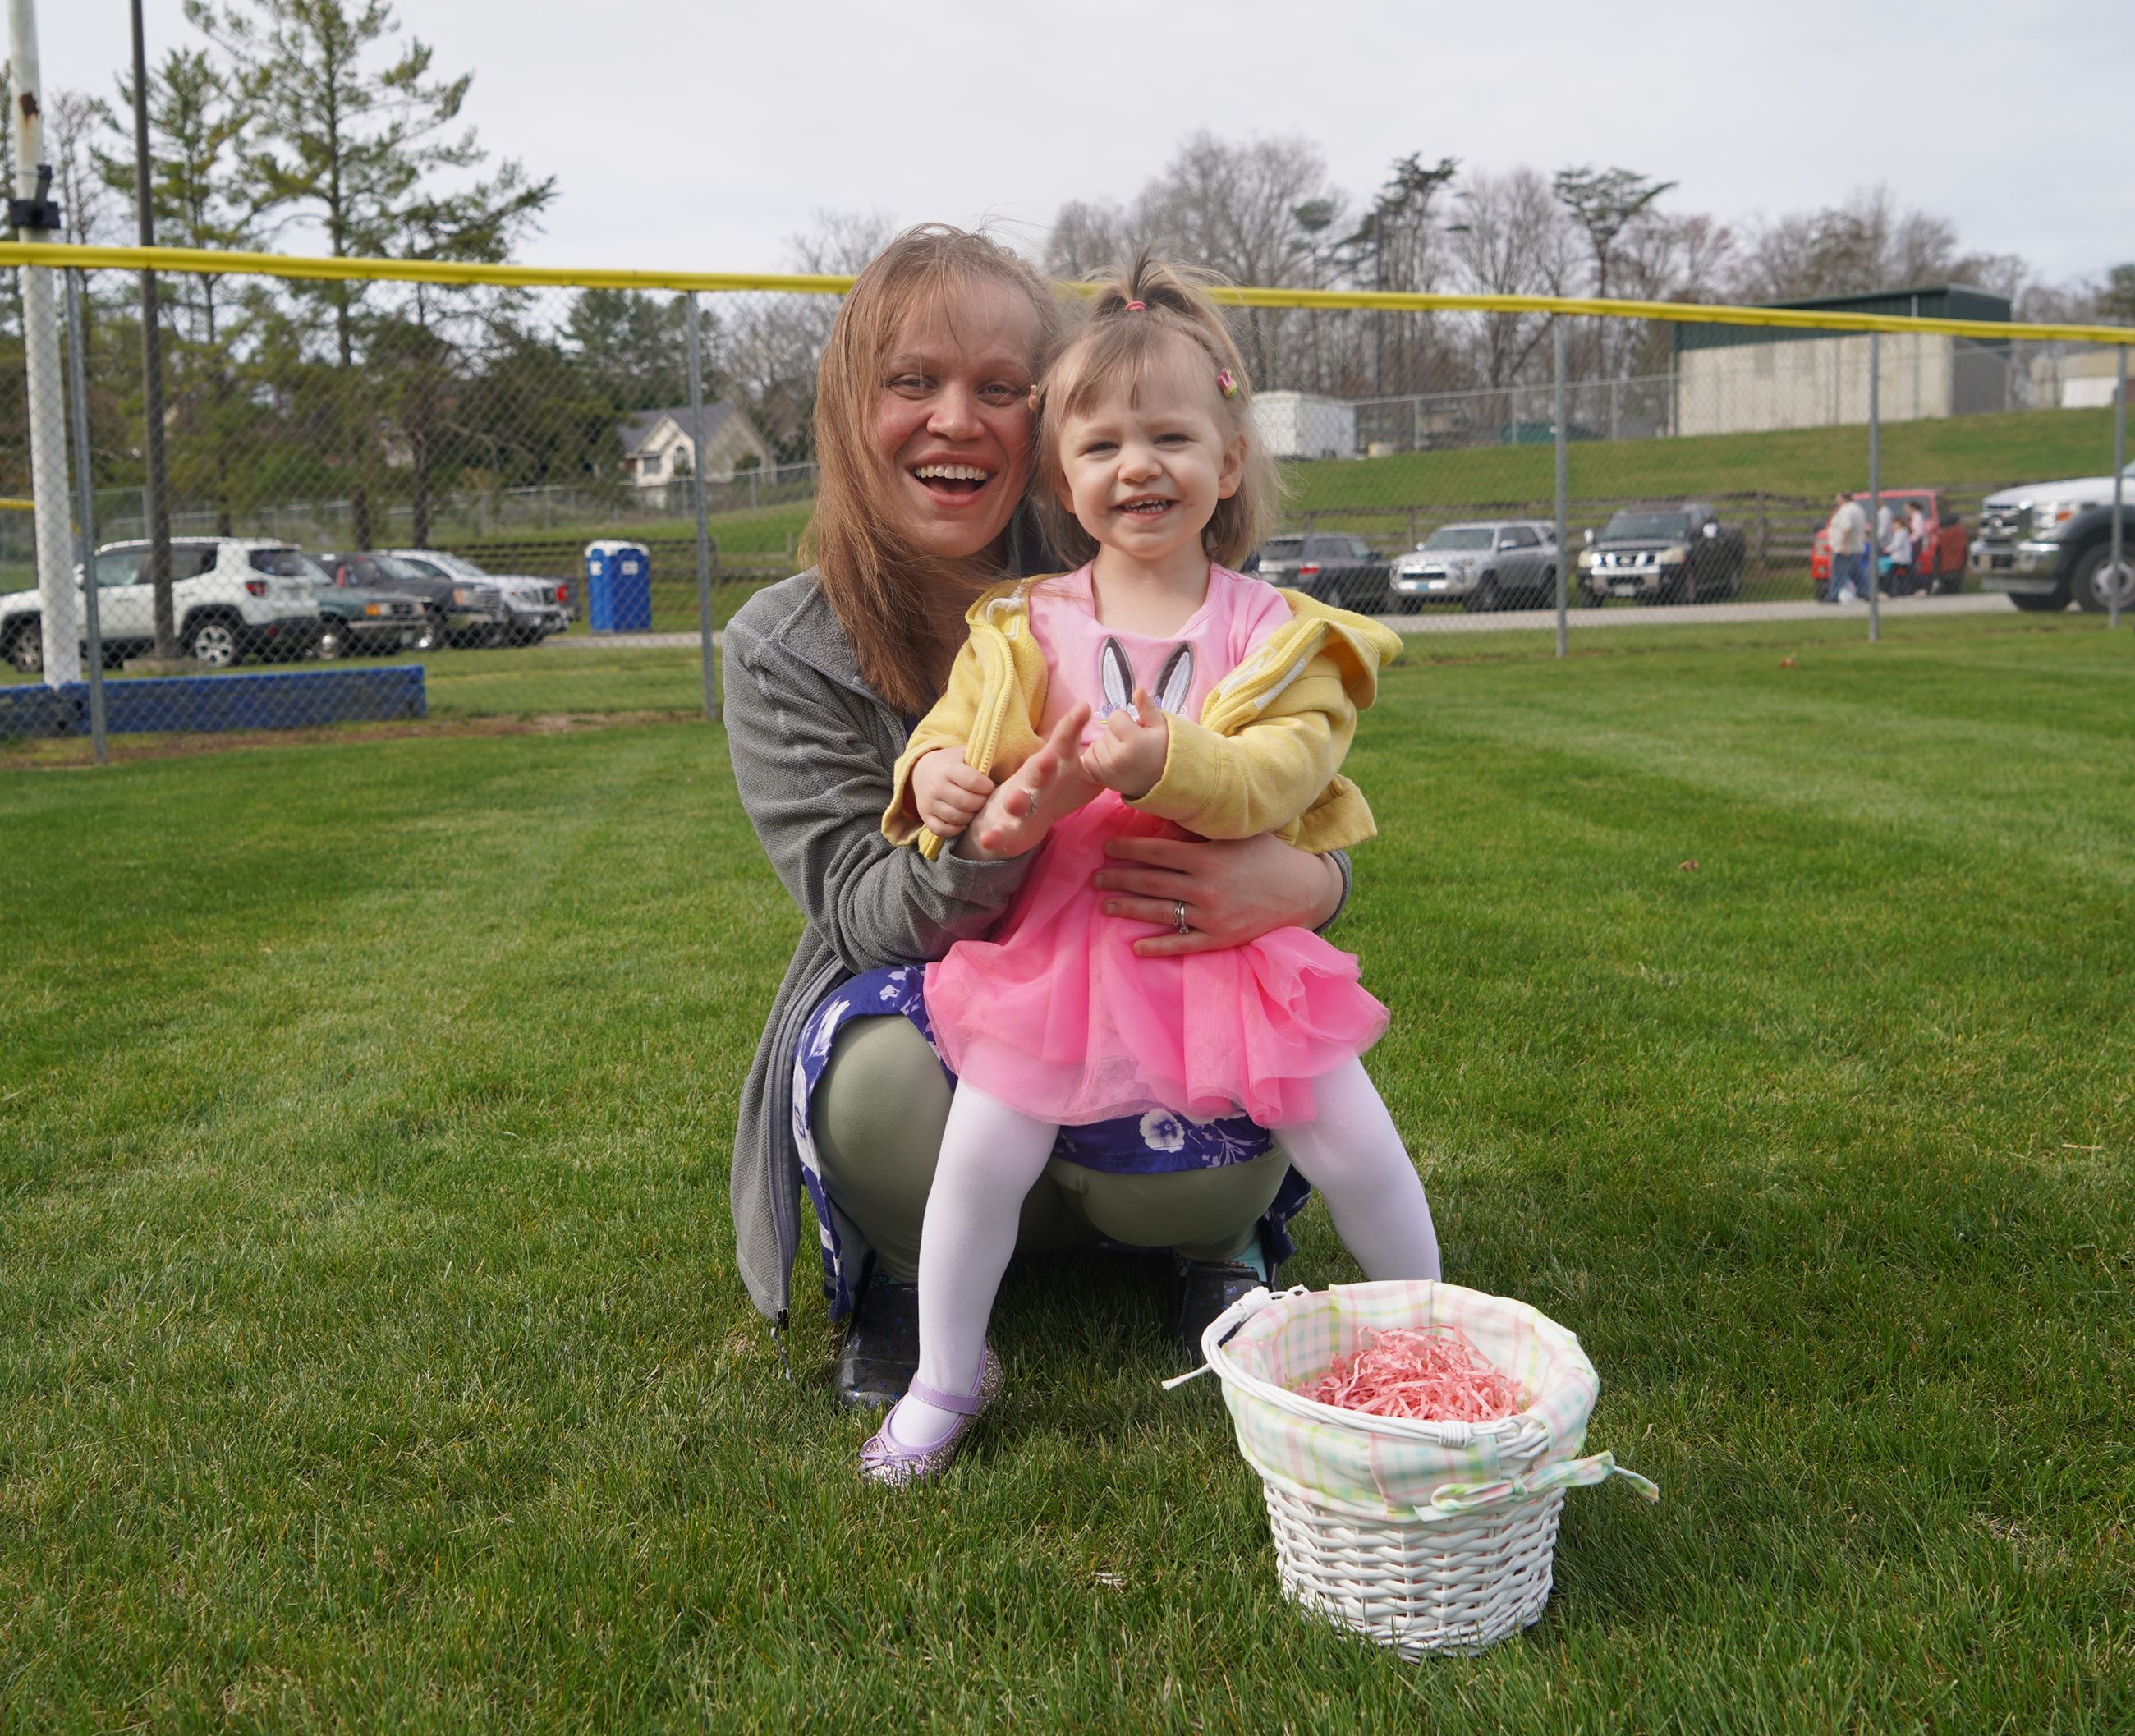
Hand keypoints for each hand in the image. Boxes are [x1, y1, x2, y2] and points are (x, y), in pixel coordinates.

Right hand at [912, 747, 992, 838]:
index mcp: (949, 768)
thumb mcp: (965, 754)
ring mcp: (930, 803)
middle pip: (967, 803)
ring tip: (974, 809)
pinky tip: (963, 822)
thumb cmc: (952, 763)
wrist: (921, 770)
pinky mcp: (925, 816)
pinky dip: (955, 830)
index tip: (989, 787)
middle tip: (984, 800)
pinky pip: (941, 830)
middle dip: (981, 803)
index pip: (973, 781)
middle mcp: (937, 786)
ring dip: (971, 817)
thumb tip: (1008, 774)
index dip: (987, 787)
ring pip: (957, 818)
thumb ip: (983, 761)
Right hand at [968, 702, 1097, 858]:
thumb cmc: (1051, 785)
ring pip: (1016, 801)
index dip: (1072, 727)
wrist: (1014, 813)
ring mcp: (1016, 803)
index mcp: (1051, 764)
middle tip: (1049, 758)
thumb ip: (1085, 748)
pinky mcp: (1007, 827)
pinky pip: (1000, 832)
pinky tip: (988, 840)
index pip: (1063, 742)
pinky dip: (994, 836)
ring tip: (1015, 800)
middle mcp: (1032, 780)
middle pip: (1037, 771)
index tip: (1083, 708)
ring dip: (1015, 800)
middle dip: (1042, 765)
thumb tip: (1109, 722)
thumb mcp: (1070, 766)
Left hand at [1079, 685, 1168, 799]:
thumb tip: (1138, 689)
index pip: (1114, 717)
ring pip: (1097, 742)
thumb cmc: (1161, 751)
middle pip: (1105, 730)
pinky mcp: (1100, 778)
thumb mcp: (1160, 727)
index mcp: (1134, 741)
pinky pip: (1090, 757)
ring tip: (1125, 755)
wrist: (1160, 783)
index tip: (1135, 731)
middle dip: (1116, 734)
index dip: (1124, 721)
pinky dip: (1098, 756)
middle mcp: (1118, 757)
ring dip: (1107, 745)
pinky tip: (1114, 761)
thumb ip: (1147, 708)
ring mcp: (1108, 769)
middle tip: (1132, 746)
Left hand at [1091, 829, 1344, 956]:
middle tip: (1094, 878)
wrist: (1303, 890)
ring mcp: (1213, 915)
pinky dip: (1158, 946)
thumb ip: (1201, 829)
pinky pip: (1183, 943)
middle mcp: (1206, 886)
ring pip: (1160, 912)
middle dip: (1118, 878)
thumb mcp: (1236, 834)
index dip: (1128, 849)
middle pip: (1151, 881)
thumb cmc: (1267, 854)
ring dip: (1128, 908)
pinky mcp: (1221, 938)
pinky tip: (1136, 947)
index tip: (1107, 848)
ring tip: (1105, 906)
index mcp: (1207, 856)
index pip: (1156, 851)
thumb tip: (1162, 819)